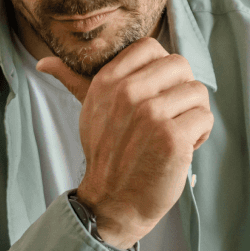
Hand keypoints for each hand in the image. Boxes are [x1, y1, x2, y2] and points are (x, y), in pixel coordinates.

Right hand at [37, 38, 212, 247]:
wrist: (112, 202)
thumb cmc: (105, 155)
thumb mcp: (88, 112)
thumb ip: (74, 81)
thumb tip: (44, 61)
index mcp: (108, 81)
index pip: (151, 47)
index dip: (162, 69)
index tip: (158, 93)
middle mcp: (128, 94)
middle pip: (180, 65)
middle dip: (183, 90)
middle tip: (172, 115)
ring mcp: (152, 115)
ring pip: (197, 92)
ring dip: (194, 115)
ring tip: (177, 134)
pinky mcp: (172, 138)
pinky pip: (205, 118)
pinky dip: (201, 135)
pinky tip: (184, 148)